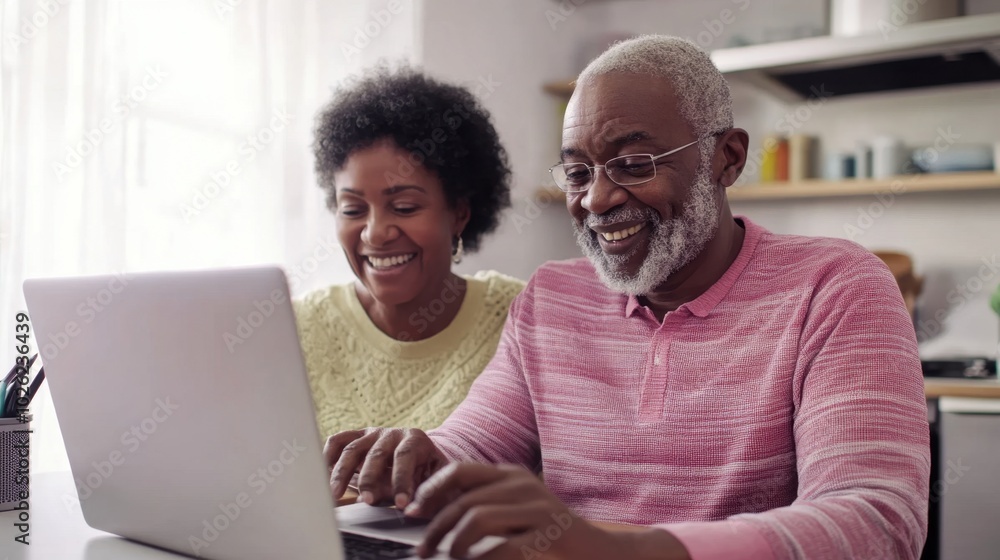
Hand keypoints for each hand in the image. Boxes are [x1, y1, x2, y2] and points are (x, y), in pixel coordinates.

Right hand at [323, 427, 448, 508]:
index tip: (401, 504)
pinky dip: (328, 456)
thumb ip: (428, 494)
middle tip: (368, 501)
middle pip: (376, 453)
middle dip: (370, 480)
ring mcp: (371, 434)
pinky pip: (337, 441)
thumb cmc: (428, 470)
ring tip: (335, 495)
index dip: (401, 480)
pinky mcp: (356, 437)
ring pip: (352, 449)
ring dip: (341, 473)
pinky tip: (323, 475)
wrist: (420, 454)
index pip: (405, 457)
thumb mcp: (436, 479)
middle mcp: (391, 433)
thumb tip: (413, 511)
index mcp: (415, 440)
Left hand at [403, 463, 675, 559]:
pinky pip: (503, 546)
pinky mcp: (548, 534)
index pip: (460, 470)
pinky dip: (482, 558)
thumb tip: (437, 515)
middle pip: (464, 498)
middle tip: (422, 549)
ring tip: (450, 558)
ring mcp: (537, 508)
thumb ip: (484, 505)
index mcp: (511, 474)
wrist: (599, 550)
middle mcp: (522, 484)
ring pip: (478, 517)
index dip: (432, 489)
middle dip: (436, 525)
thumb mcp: (516, 509)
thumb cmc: (550, 533)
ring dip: (455, 542)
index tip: (413, 511)